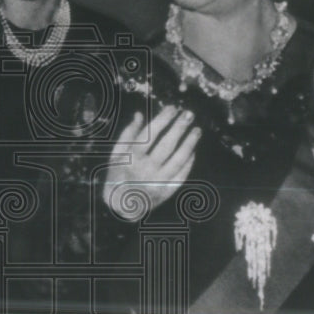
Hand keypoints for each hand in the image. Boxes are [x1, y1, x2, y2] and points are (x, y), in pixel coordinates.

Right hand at [103, 105, 201, 220]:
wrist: (121, 205)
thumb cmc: (118, 174)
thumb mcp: (117, 153)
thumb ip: (128, 134)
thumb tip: (139, 114)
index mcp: (131, 158)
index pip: (149, 134)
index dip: (162, 119)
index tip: (172, 108)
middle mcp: (145, 169)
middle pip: (166, 145)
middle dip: (179, 128)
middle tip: (189, 114)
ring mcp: (157, 181)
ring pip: (178, 159)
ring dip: (189, 143)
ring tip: (197, 130)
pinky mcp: (166, 191)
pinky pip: (181, 175)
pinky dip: (188, 162)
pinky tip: (192, 151)